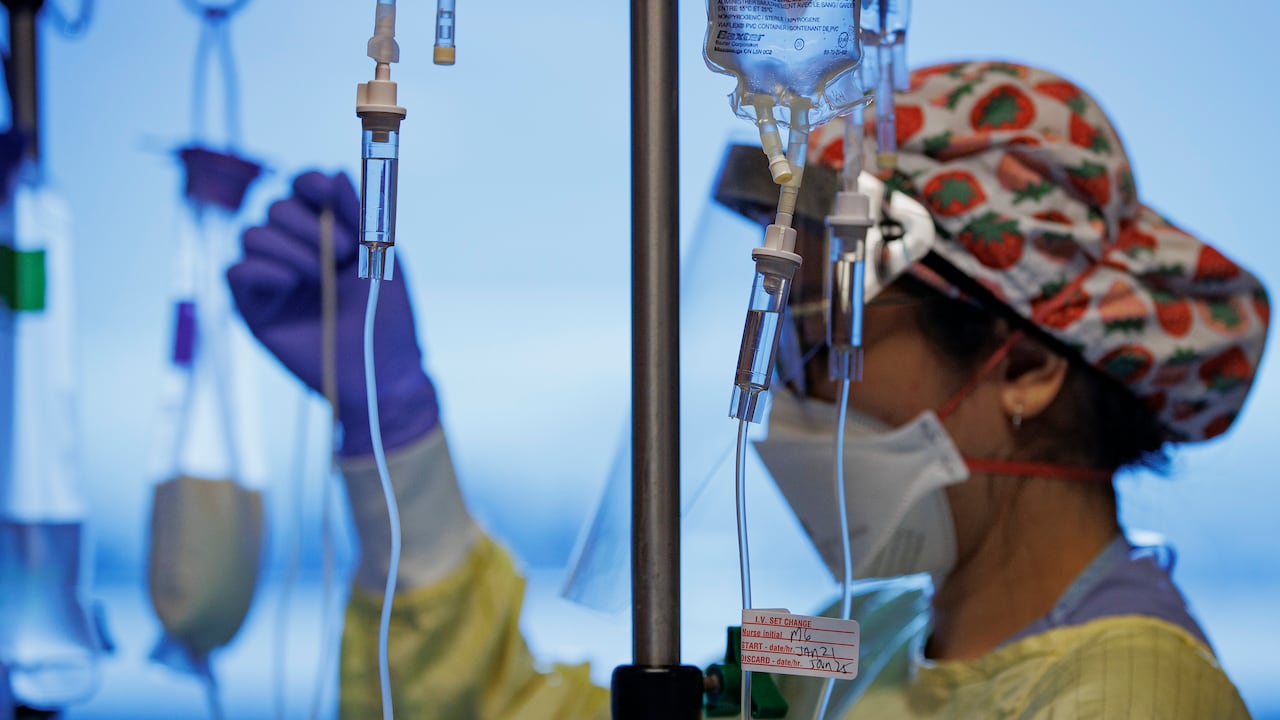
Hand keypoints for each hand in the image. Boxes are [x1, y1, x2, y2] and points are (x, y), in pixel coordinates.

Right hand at [227, 171, 437, 456]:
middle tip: (344, 254)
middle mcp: (294, 251)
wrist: (379, 370)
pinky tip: (291, 283)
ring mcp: (272, 279)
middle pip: (275, 207)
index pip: (300, 189)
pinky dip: (263, 269)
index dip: (310, 184)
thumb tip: (335, 172)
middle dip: (311, 225)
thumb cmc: (386, 316)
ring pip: (253, 233)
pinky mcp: (253, 309)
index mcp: (326, 234)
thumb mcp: (378, 257)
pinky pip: (236, 270)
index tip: (330, 196)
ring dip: (291, 248)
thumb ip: (358, 214)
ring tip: (321, 276)